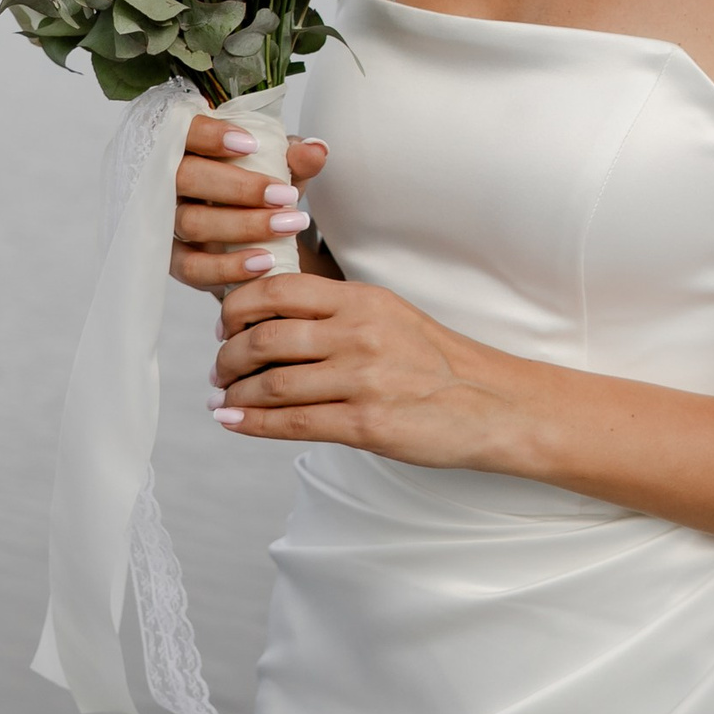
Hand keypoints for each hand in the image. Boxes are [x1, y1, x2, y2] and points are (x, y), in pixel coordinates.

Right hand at [169, 110, 330, 291]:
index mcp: (190, 148)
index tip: (251, 144)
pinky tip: (264, 261)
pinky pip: (193, 267)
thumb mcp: (281, 170)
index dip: (209, 135)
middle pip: (185, 177)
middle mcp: (170, 182)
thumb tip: (315, 150)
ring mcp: (169, 222)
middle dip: (238, 187)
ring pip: (191, 222)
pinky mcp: (176, 260)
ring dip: (242, 225)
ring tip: (286, 226)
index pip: (183, 131)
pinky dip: (229, 266)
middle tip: (285, 195)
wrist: (255, 236)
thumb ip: (296, 159)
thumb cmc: (259, 191)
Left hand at [211, 272, 522, 468]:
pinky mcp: (366, 424)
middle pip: (265, 337)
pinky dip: (251, 424)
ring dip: (234, 394)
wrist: (493, 404)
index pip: (278, 289)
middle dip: (228, 356)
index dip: (237, 307)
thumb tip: (271, 321)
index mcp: (363, 299)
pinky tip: (233, 422)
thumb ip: (336, 314)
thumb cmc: (437, 363)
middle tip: (220, 369)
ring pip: (271, 384)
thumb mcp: (390, 316)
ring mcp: (363, 380)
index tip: (225, 325)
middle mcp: (359, 333)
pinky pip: (292, 423)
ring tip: (223, 399)